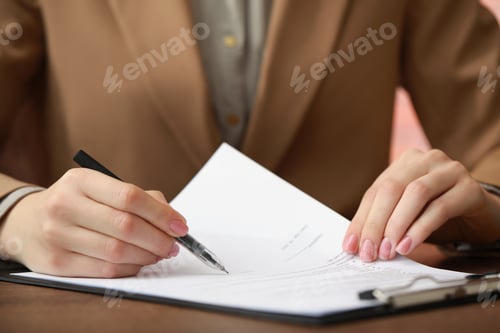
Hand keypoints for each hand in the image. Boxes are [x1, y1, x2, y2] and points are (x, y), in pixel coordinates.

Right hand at [0, 168, 187, 276]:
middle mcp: (65, 204)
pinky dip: (129, 269)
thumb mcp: (100, 188)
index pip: (130, 197)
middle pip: (126, 226)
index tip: (180, 226)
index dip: (161, 214)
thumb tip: (172, 219)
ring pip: (117, 251)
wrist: (27, 221)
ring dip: (147, 256)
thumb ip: (138, 198)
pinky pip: (104, 270)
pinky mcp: (55, 263)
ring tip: (159, 253)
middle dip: (158, 239)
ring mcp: (57, 234)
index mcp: (81, 180)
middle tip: (173, 245)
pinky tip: (138, 263)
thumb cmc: (76, 204)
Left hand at [342, 149, 499, 261]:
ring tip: (388, 250)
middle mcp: (426, 160)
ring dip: (397, 225)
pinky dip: (420, 228)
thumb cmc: (438, 213)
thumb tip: (356, 244)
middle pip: (391, 189)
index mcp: (405, 163)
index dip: (361, 219)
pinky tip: (409, 245)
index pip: (375, 191)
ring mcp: (449, 170)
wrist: (480, 215)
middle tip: (369, 250)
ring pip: (415, 194)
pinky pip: (440, 207)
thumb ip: (383, 221)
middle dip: (376, 223)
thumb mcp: (406, 214)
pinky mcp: (469, 187)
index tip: (351, 246)